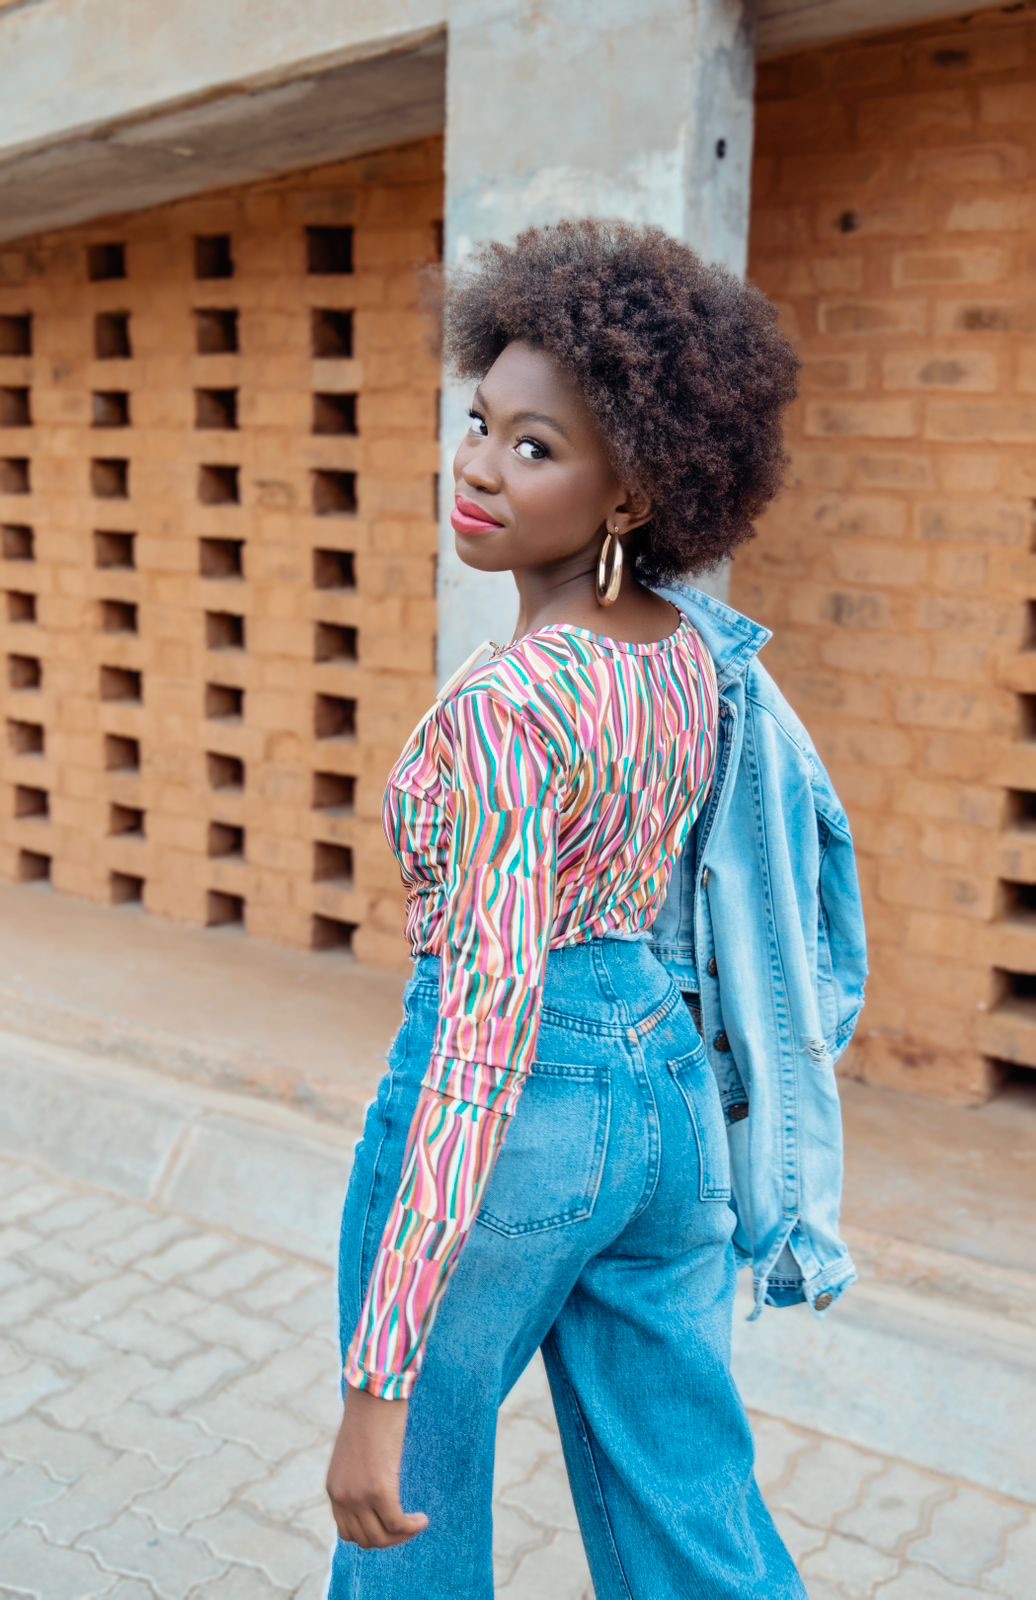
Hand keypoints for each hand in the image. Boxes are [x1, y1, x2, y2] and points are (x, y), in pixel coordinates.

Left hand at [326, 1383, 430, 1549]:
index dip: (373, 1535)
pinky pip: (397, 1523)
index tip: (392, 1525)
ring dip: (402, 1536)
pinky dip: (412, 1527)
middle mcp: (342, 1497)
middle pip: (366, 1539)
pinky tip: (422, 1519)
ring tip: (417, 1524)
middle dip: (390, 1539)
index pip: (348, 1533)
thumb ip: (359, 1476)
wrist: (374, 1393)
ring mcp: (358, 1495)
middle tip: (409, 1527)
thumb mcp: (356, 1453)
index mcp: (334, 1489)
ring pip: (382, 1537)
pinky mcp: (378, 1489)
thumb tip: (376, 1487)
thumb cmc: (370, 1415)